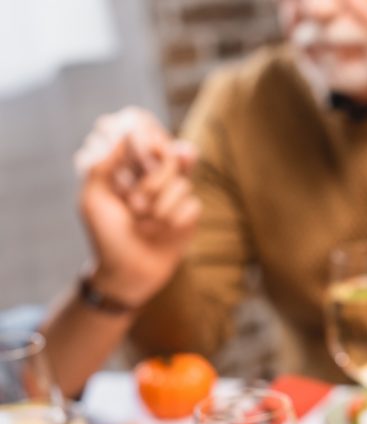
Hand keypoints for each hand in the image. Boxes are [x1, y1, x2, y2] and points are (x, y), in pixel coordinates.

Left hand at [76, 108, 199, 307]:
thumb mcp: (93, 197)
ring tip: (144, 223)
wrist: (129, 273)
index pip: (138, 124)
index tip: (142, 153)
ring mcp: (171, 189)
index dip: (144, 137)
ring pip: (181, 180)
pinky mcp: (188, 209)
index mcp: (121, 161)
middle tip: (134, 205)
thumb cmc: (106, 236)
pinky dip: (173, 221)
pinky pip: (192, 204)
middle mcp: (148, 170)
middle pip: (166, 151)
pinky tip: (162, 232)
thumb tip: (127, 130)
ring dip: (160, 206)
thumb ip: (103, 161)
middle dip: (152, 181)